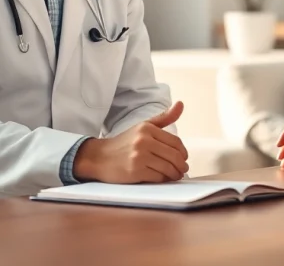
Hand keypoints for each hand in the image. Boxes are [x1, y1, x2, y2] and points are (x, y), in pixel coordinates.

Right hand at [73, 101, 189, 182]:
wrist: (99, 157)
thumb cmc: (123, 144)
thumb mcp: (143, 126)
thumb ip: (163, 118)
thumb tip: (181, 104)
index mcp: (147, 128)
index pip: (175, 142)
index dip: (183, 152)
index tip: (183, 158)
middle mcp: (143, 140)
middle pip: (174, 156)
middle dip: (181, 165)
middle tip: (182, 169)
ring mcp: (139, 156)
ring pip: (168, 168)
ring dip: (175, 174)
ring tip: (175, 175)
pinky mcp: (135, 171)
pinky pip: (158, 177)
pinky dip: (163, 179)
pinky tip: (163, 178)